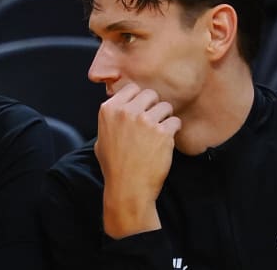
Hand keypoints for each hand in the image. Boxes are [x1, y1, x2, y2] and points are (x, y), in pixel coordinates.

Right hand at [94, 83, 180, 238]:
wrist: (128, 188)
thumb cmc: (114, 167)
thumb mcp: (101, 140)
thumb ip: (110, 121)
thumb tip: (119, 110)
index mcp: (109, 110)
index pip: (131, 88)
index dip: (138, 98)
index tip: (140, 109)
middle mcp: (126, 112)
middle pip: (150, 94)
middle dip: (153, 106)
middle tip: (152, 121)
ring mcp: (145, 121)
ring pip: (165, 106)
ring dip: (165, 118)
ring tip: (159, 134)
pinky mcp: (163, 133)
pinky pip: (175, 122)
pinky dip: (173, 131)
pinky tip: (166, 142)